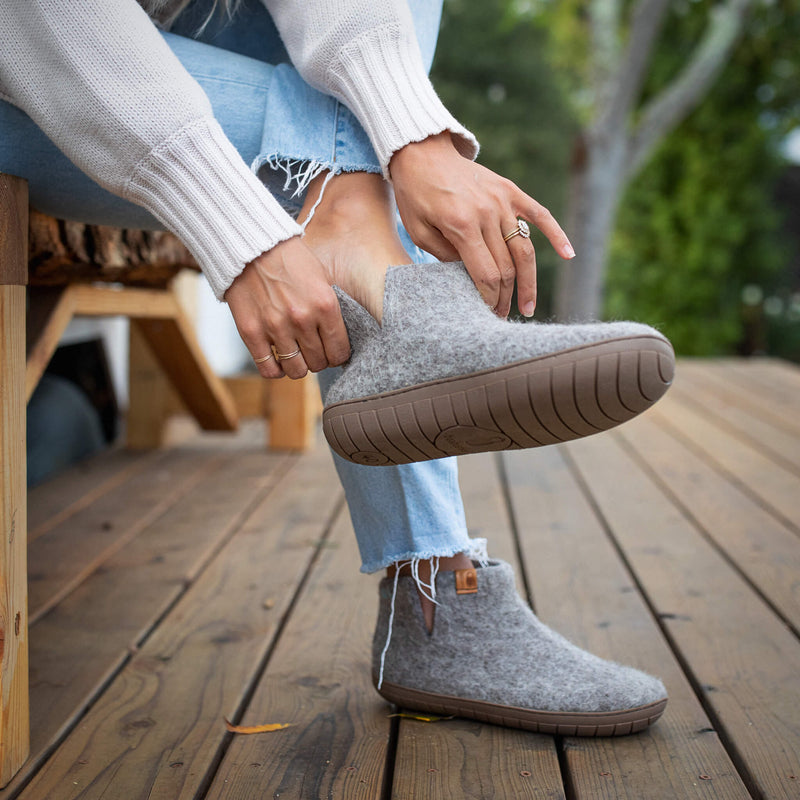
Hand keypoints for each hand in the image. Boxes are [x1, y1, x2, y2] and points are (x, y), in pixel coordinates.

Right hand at [224, 236, 349, 378]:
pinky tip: (278, 360)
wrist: (253, 246)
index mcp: (325, 305)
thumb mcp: (322, 279)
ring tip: (297, 355)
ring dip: (299, 366)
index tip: (333, 352)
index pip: (340, 352)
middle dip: (319, 360)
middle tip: (313, 351)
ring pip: (297, 371)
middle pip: (319, 363)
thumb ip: (330, 310)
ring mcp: (276, 328)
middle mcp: (302, 320)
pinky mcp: (251, 332)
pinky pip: (269, 369)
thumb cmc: (291, 260)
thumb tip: (338, 340)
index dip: (338, 355)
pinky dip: (276, 369)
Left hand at [389, 132, 574, 317]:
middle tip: (501, 315)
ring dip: (528, 283)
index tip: (486, 313)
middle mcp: (487, 213)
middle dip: (505, 297)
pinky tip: (569, 255)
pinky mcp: (510, 191)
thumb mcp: (420, 232)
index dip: (489, 298)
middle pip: (506, 267)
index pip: (485, 274)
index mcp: (462, 225)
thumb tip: (470, 281)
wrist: (422, 152)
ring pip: (524, 250)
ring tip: (527, 306)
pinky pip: (540, 215)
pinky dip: (557, 235)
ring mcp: (502, 201)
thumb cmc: (416, 196)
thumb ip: (445, 257)